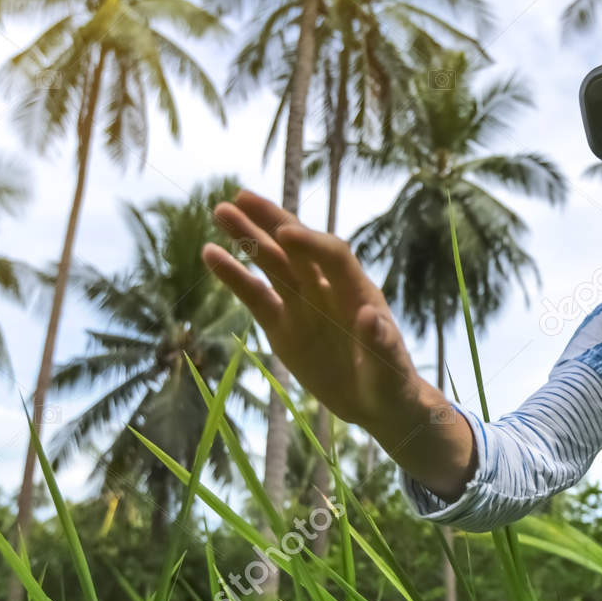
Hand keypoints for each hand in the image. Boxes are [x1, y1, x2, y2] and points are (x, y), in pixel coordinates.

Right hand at [201, 189, 427, 436]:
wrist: (375, 402)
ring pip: (271, 263)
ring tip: (219, 212)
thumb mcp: (390, 369)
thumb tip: (370, 316)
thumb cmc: (391, 383)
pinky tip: (210, 254)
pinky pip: (254, 296)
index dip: (311, 244)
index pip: (334, 256)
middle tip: (240, 197)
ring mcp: (302, 304)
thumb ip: (380, 343)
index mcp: (357, 291)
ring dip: (247, 238)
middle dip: (272, 221)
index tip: (285, 233)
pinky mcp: (281, 325)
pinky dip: (234, 276)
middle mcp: (326, 289)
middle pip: (297, 247)